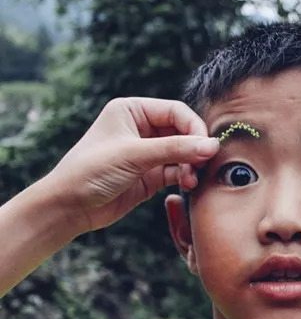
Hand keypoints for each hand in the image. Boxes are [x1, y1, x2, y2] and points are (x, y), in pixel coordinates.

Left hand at [43, 97, 218, 233]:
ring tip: (192, 181)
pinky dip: (186, 178)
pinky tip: (188, 186)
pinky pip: (177, 171)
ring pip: (183, 153)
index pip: (176, 111)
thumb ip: (175, 149)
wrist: (69, 207)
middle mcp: (141, 128)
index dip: (194, 128)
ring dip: (191, 166)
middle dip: (195, 149)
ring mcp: (147, 153)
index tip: (206, 147)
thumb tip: (212, 145)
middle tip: (202, 166)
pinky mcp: (151, 175)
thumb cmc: (90, 172)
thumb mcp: (134, 155)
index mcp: (132, 110)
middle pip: (183, 132)